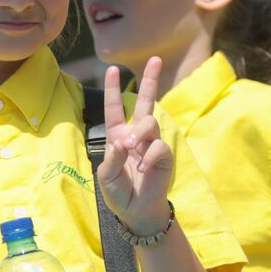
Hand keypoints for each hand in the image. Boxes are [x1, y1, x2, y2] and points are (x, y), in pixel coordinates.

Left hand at [96, 58, 172, 235]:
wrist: (136, 212)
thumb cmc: (119, 193)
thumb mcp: (106, 175)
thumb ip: (112, 157)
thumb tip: (122, 140)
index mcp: (118, 136)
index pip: (115, 108)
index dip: (115, 89)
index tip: (113, 69)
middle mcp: (137, 136)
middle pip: (145, 103)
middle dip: (150, 80)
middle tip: (155, 59)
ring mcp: (152, 145)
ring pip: (150, 123)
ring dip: (139, 132)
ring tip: (130, 147)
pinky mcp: (164, 157)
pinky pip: (159, 147)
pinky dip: (150, 157)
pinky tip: (144, 170)